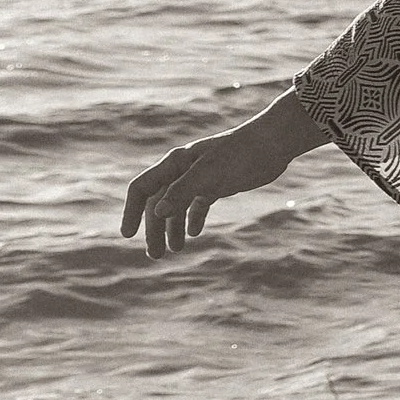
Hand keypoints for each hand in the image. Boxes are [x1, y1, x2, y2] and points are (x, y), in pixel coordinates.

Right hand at [120, 95, 316, 258]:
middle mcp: (182, 170)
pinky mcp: (217, 184)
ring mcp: (199, 178)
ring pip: (178, 207)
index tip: (127, 236)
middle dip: (154, 229)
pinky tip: (194, 233)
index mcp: (174, 163)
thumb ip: (182, 192)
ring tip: (175, 250)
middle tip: (156, 255)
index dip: (132, 212)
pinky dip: (194, 218)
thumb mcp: (209, 175)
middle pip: (158, 203)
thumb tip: (157, 213)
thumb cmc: (240, 155)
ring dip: (173, 228)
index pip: (142, 188)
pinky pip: (198, 204)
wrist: (272, 143)